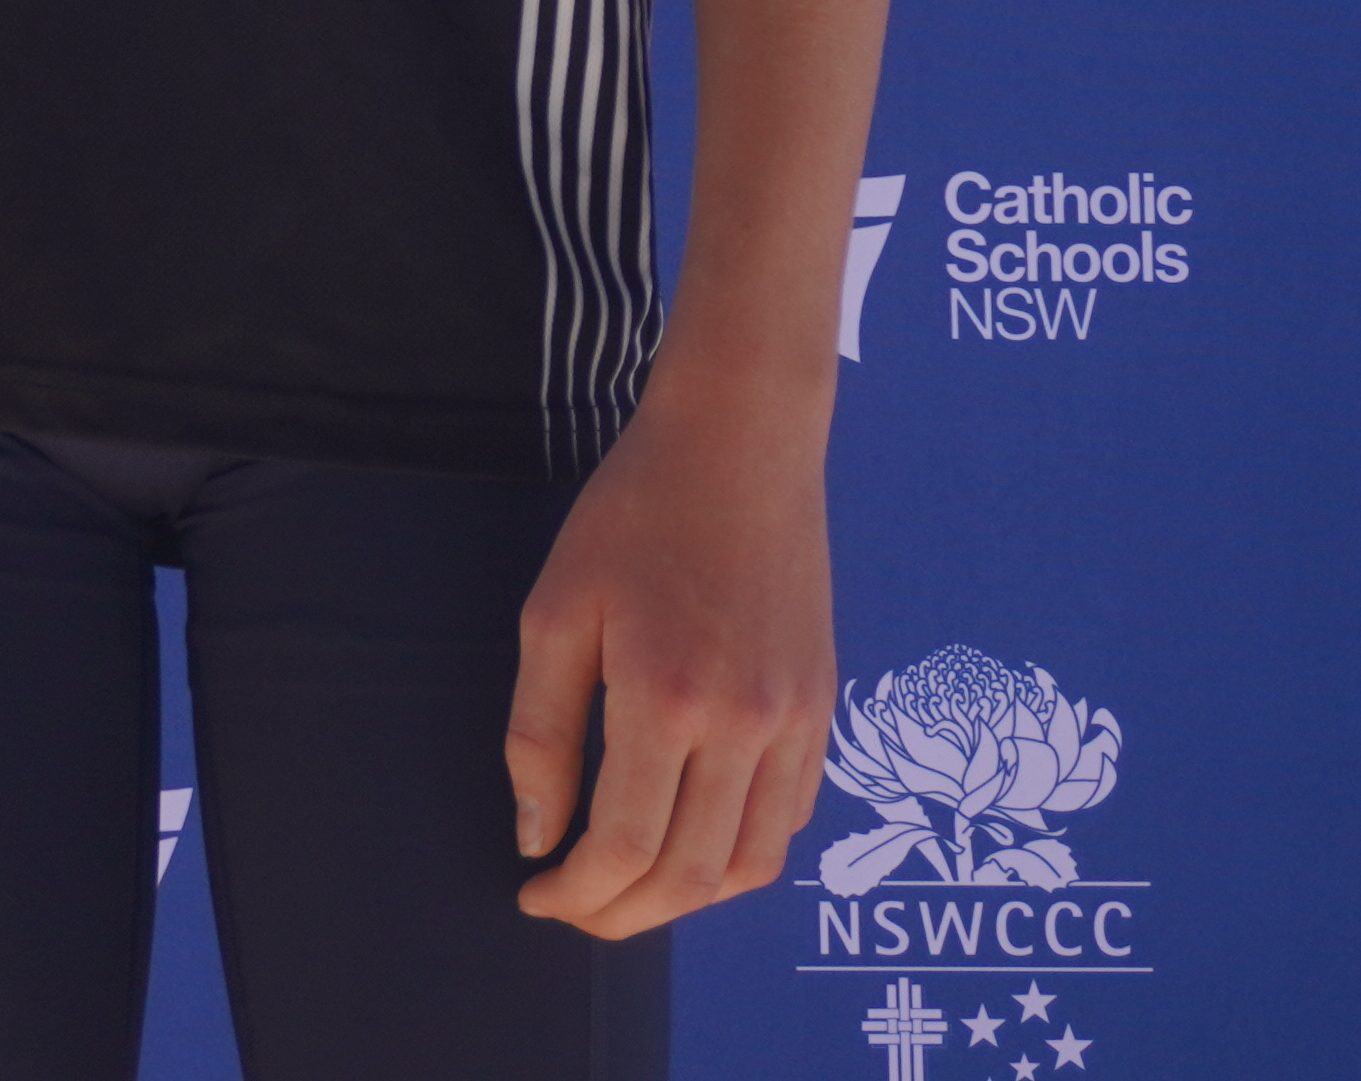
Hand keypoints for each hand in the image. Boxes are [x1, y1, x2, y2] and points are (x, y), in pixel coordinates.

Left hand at [505, 390, 835, 938]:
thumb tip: (538, 836)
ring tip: (625, 888)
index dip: (577, 892)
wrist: (740, 447)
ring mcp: (799, 721)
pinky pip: (790, 818)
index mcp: (668, 699)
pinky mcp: (825, 709)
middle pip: (692, 875)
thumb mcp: (555, 613)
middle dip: (623, 913)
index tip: (534, 896)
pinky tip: (690, 841)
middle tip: (571, 907)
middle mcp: (748, 725)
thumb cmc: (631, 518)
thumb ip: (541, 734)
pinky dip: (739, 854)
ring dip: (686, 899)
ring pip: (751, 865)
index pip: (627, 848)